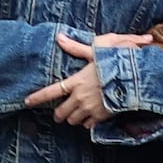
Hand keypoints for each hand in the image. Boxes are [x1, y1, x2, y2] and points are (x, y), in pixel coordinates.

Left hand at [23, 32, 152, 127]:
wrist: (135, 78)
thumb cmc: (116, 63)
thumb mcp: (95, 53)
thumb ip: (76, 48)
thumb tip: (59, 37)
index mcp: (76, 82)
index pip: (50, 92)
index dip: (37, 97)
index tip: (27, 101)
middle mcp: (79, 97)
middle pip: (60, 113)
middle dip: (60, 113)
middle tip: (63, 112)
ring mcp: (90, 108)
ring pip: (73, 121)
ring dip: (74, 117)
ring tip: (79, 112)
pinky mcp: (101, 116)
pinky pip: (88, 125)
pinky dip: (88, 122)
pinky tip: (92, 116)